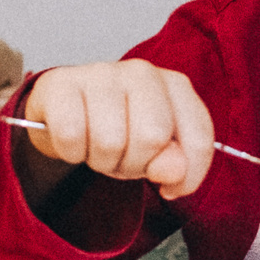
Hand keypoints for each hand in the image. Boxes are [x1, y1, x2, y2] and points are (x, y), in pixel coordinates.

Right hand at [19, 60, 215, 198]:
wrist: (63, 113)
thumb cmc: (117, 130)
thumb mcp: (153, 153)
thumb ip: (173, 163)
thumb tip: (172, 171)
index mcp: (176, 86)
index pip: (199, 139)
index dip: (187, 176)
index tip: (170, 188)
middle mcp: (142, 72)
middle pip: (152, 139)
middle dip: (135, 164)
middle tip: (122, 158)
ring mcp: (101, 73)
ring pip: (110, 141)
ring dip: (100, 160)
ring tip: (96, 147)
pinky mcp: (61, 83)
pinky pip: (71, 135)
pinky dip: (70, 151)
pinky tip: (73, 141)